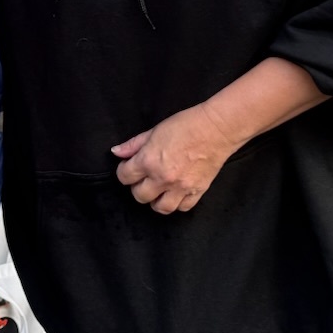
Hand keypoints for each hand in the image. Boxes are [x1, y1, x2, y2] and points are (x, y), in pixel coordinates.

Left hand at [112, 102, 238, 214]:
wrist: (216, 129)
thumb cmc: (185, 125)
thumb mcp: (154, 131)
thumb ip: (133, 145)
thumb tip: (116, 152)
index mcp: (149, 161)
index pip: (125, 177)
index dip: (124, 171)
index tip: (129, 167)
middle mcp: (163, 178)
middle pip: (139, 196)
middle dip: (137, 187)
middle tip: (143, 178)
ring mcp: (181, 188)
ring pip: (160, 208)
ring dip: (155, 200)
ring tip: (157, 190)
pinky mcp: (197, 192)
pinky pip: (182, 207)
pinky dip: (177, 203)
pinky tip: (175, 193)